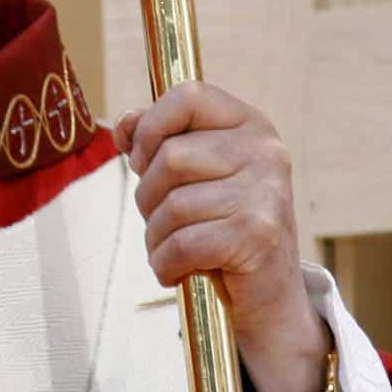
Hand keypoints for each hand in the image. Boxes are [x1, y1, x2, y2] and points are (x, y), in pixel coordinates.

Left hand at [118, 83, 340, 391]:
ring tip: (173, 248)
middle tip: (162, 218)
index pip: (188, 96)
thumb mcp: (194, 173)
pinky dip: (166, 263)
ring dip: (156, 236)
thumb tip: (122, 126)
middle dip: (148, 195)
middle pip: (170, 156)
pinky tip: (177, 271)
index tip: (141, 158)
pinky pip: (182, 243)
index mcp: (251, 125)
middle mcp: (266, 152)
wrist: (268, 296)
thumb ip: (158, 138)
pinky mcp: (259, 235)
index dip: (151, 124)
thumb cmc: (220, 224)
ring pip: (172, 204)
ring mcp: (267, 194)